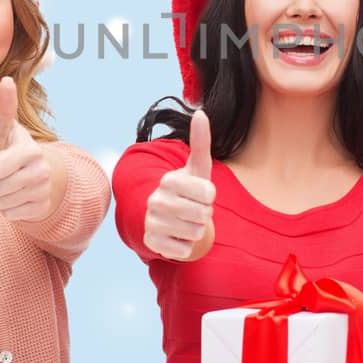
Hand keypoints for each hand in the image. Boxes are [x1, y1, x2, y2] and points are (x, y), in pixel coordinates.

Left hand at [0, 76, 53, 222]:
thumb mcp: (6, 132)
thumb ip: (5, 108)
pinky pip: (10, 214)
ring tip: (11, 183)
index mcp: (31, 151)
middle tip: (4, 173)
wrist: (43, 174)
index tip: (1, 160)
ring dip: (0, 195)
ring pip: (1, 202)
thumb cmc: (14, 150)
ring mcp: (43, 190)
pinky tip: (19, 196)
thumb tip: (6, 79)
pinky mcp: (42, 207)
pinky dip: (9, 208)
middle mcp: (40, 170)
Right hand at [143, 109, 215, 260]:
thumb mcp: (198, 168)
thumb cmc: (190, 190)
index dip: (210, 196)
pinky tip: (178, 236)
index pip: (208, 193)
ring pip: (195, 233)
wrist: (170, 217)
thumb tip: (200, 112)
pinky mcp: (153, 243)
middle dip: (205, 215)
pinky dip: (186, 246)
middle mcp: (156, 200)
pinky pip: (184, 250)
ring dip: (196, 231)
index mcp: (169, 180)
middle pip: (203, 215)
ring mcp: (152, 222)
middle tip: (195, 210)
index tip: (202, 193)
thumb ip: (201, 142)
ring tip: (186, 222)